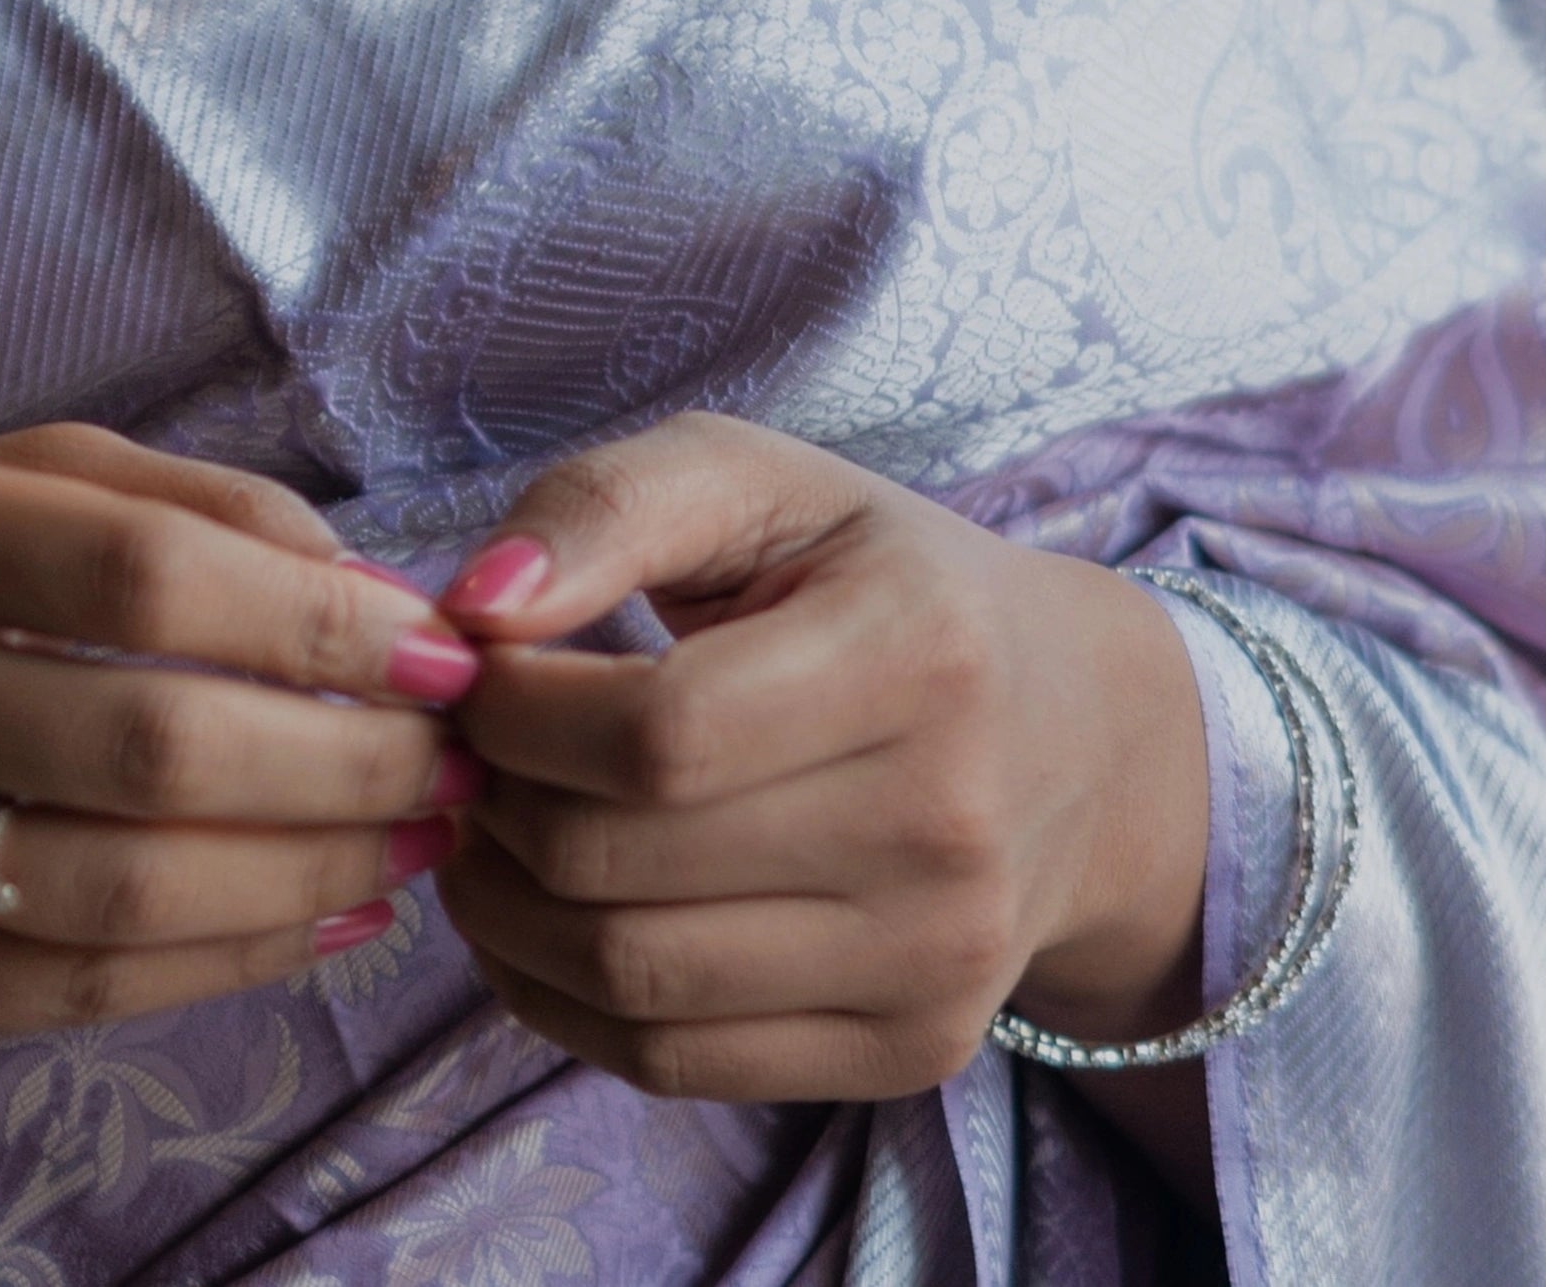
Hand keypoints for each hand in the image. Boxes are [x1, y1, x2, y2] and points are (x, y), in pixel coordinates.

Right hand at [0, 424, 480, 1043]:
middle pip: (147, 745)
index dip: (319, 620)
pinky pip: (58, 990)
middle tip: (459, 769)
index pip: (142, 573)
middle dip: (344, 766)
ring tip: (412, 853)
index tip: (443, 650)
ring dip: (306, 880)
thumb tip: (368, 587)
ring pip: (116, 890)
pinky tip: (314, 928)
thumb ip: (160, 505)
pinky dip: (217, 965)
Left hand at [430, 413, 1211, 1103]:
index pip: (657, 731)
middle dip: (495, 806)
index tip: (478, 673)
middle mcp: (947, 824)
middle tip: (469, 757)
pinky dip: (560, 999)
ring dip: (504, 911)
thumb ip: (606, 507)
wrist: (1075, 737)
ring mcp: (937, 960)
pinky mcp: (911, 1052)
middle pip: (623, 864)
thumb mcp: (761, 482)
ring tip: (491, 833)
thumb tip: (470, 607)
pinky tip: (543, 918)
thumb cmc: (879, 584)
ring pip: (630, 979)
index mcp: (920, 653)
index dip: (519, 712)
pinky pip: (670, 1063)